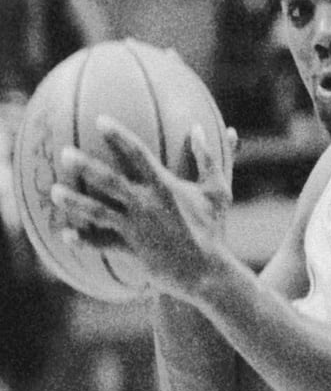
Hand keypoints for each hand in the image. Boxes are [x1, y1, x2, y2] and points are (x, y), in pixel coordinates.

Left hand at [51, 116, 233, 299]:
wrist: (205, 270)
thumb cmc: (213, 228)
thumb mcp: (218, 191)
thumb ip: (209, 158)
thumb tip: (200, 128)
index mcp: (164, 186)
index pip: (137, 154)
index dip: (118, 135)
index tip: (101, 120)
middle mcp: (145, 204)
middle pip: (108, 181)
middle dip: (84, 165)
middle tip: (64, 153)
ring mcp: (134, 228)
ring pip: (97, 212)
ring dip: (73, 202)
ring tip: (53, 192)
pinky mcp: (129, 249)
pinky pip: (100, 244)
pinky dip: (82, 239)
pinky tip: (64, 235)